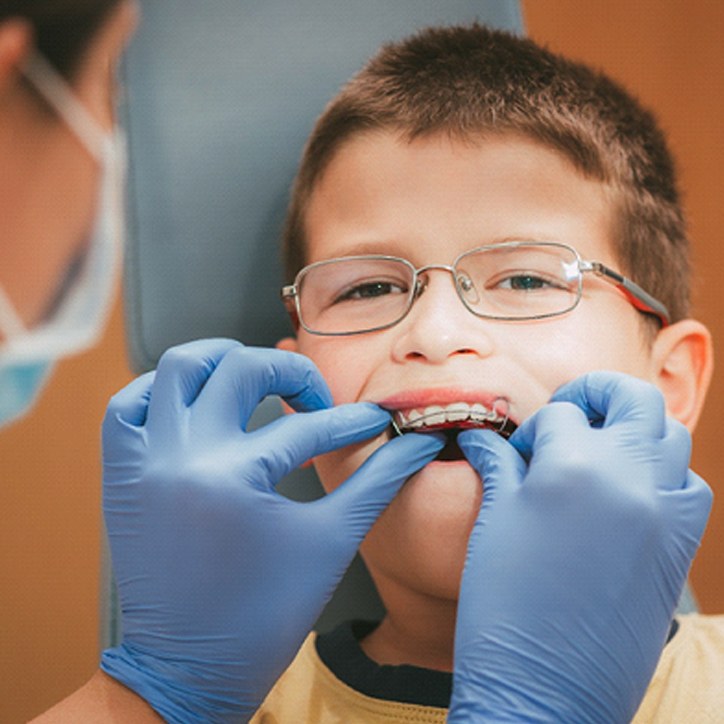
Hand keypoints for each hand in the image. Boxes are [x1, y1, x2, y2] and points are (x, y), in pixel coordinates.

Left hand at [99, 339, 441, 721]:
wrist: (188, 669)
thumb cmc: (264, 615)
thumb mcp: (330, 541)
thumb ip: (376, 482)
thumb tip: (417, 443)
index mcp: (233, 479)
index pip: (308, 427)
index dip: (353, 421)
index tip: (376, 421)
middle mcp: (181, 457)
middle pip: (240, 369)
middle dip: (291, 375)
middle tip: (316, 400)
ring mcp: (143, 461)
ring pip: (177, 367)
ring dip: (224, 361)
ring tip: (257, 381)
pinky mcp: (122, 473)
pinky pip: (130, 404)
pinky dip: (166, 390)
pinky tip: (200, 402)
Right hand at [449, 372, 711, 722]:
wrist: (545, 689)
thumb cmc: (505, 605)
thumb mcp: (494, 522)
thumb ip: (499, 465)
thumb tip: (484, 437)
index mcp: (573, 468)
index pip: (561, 413)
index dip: (535, 426)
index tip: (520, 448)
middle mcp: (629, 479)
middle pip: (635, 398)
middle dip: (600, 393)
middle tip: (572, 408)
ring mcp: (663, 512)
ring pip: (671, 435)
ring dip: (636, 428)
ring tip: (600, 447)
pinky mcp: (678, 546)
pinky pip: (688, 485)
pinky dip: (663, 473)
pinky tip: (628, 490)